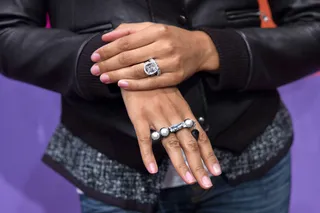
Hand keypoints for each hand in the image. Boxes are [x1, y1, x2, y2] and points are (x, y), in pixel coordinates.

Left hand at [91, 23, 218, 89]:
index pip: (126, 42)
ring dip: (118, 76)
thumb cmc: (173, 37)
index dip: (108, 50)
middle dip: (108, 64)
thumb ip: (129, 30)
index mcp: (157, 31)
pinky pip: (151, 83)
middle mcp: (164, 46)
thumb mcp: (153, 28)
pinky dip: (135, 84)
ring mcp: (170, 63)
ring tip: (104, 78)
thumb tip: (106, 37)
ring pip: (138, 71)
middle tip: (94, 70)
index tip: (94, 56)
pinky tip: (122, 85)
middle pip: (129, 57)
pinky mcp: (174, 78)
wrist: (199, 49)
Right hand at [121, 87, 220, 188]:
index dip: (209, 154)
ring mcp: (157, 117)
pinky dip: (148, 155)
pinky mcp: (139, 118)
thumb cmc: (158, 84)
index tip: (216, 171)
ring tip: (188, 180)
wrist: (139, 69)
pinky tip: (152, 169)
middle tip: (206, 184)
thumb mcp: (176, 98)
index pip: (200, 136)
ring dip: (181, 163)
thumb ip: (182, 115)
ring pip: (171, 144)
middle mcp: (174, 116)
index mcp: (184, 112)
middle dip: (199, 165)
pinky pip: (144, 139)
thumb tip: (192, 133)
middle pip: (190, 144)